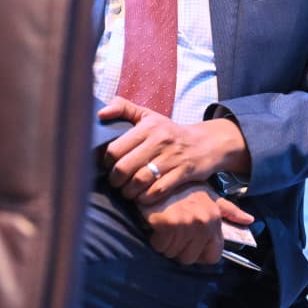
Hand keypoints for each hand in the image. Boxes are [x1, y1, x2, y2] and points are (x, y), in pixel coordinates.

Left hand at [99, 97, 249, 204]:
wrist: (208, 143)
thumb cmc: (171, 132)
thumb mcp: (149, 116)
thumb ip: (123, 109)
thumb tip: (100, 113)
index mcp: (148, 126)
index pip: (115, 149)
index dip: (107, 163)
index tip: (110, 167)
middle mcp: (160, 140)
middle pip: (124, 168)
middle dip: (115, 181)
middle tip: (117, 183)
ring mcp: (173, 157)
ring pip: (139, 181)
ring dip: (129, 192)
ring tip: (128, 192)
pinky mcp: (184, 172)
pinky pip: (158, 190)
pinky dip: (146, 198)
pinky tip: (143, 196)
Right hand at [138, 183, 254, 265]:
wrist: (157, 180)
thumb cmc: (183, 190)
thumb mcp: (210, 196)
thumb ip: (229, 211)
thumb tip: (249, 220)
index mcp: (215, 218)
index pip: (213, 256)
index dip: (200, 255)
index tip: (191, 246)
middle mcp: (204, 221)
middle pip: (190, 258)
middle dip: (180, 250)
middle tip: (175, 234)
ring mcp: (187, 222)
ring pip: (174, 253)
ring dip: (167, 244)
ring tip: (166, 227)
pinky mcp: (169, 223)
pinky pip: (161, 246)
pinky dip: (156, 240)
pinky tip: (158, 226)